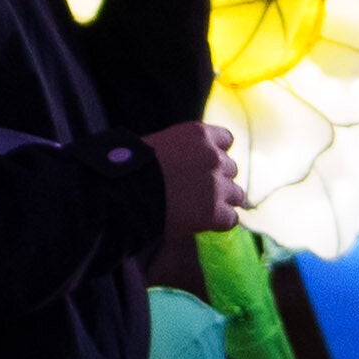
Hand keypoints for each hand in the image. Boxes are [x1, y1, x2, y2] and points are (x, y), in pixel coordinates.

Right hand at [139, 120, 236, 242]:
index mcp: (199, 135)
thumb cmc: (129, 168)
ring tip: (197, 210)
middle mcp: (214, 157)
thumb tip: (185, 163)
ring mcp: (218, 185)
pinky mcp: (216, 213)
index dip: (216, 153)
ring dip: (221, 201)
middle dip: (216, 179)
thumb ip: (181, 150)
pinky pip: (231, 219)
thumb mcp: (157, 145)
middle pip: (230, 169)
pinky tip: (199, 223)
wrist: (122, 194)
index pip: (226, 140)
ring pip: (236, 195)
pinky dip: (219, 222)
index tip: (202, 164)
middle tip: (193, 191)